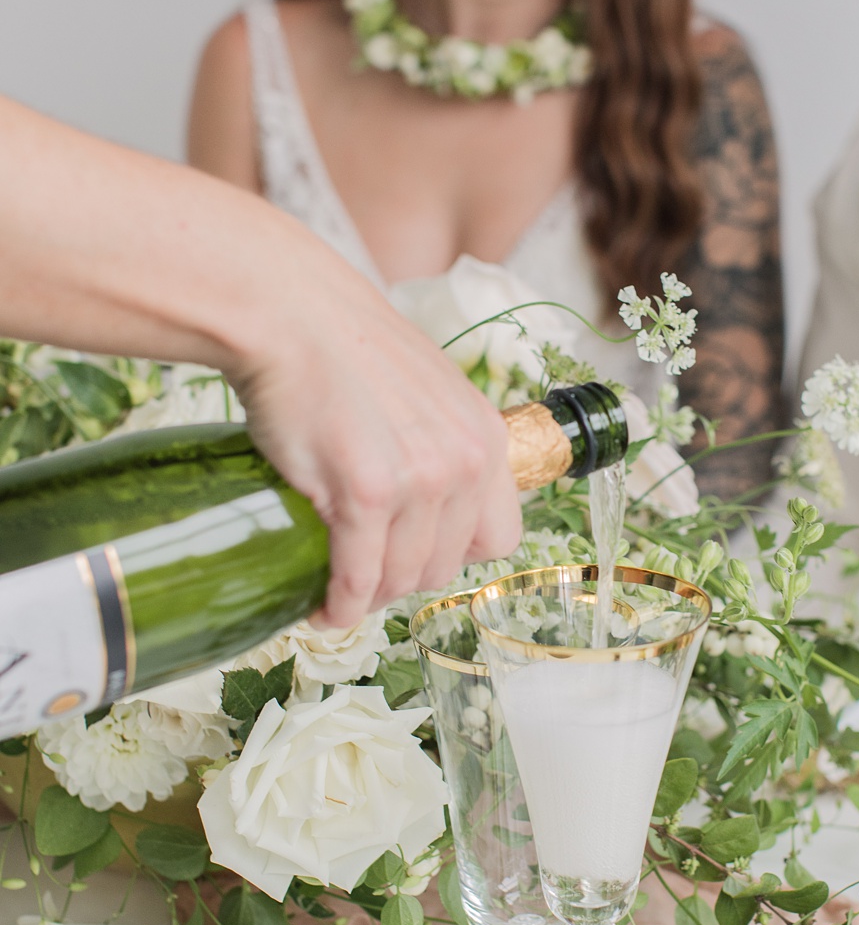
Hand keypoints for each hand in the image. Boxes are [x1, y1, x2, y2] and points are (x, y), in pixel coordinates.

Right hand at [229, 263, 520, 625]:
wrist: (293, 316)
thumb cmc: (349, 350)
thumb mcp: (431, 391)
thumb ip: (445, 441)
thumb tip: (430, 500)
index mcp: (485, 439)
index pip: (499, 538)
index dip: (457, 555)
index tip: (419, 553)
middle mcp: (462, 463)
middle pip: (445, 566)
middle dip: (405, 580)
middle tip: (365, 572)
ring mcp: (416, 481)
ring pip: (402, 579)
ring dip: (369, 597)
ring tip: (340, 592)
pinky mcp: (363, 493)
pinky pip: (358, 576)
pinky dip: (340, 604)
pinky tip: (324, 608)